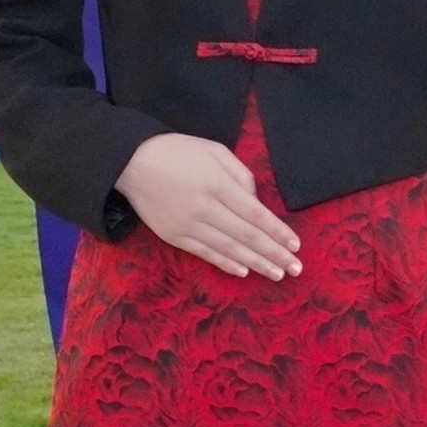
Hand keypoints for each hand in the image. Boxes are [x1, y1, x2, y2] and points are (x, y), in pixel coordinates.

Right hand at [120, 131, 302, 279]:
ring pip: (229, 249)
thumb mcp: (216, 151)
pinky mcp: (174, 236)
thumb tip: (256, 201)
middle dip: (274, 254)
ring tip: (276, 274)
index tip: (295, 246)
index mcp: (218, 185)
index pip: (256, 215)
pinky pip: (205, 254)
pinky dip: (226, 264)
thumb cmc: (179, 151)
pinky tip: (244, 271)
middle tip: (295, 269)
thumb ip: (241, 175)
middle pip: (247, 236)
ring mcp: (188, 225)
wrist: (131, 162)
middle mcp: (205, 208)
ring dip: (255, 264)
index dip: (278, 232)